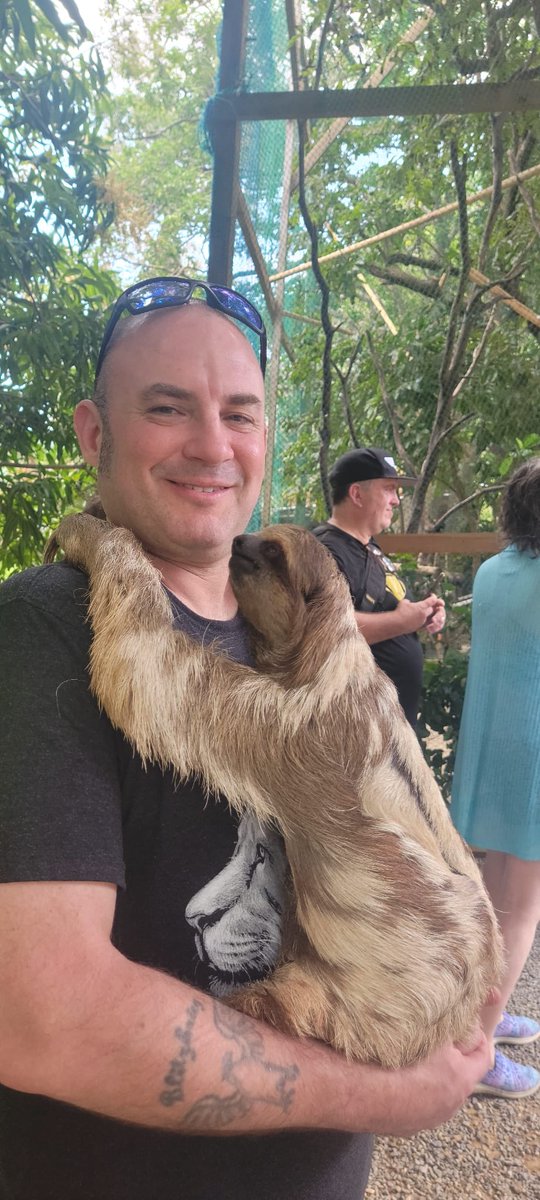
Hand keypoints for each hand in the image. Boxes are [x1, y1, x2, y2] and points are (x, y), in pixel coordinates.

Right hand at [363, 1028, 489, 1137]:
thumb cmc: (398, 1058)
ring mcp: (428, 1119)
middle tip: (440, 1039)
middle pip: (461, 1077)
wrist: (362, 1093)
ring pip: (438, 1093)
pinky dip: (412, 1092)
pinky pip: (416, 1105)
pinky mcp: (407, 1127)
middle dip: (454, 1058)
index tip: (470, 1027)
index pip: (483, 1057)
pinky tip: (396, 1078)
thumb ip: (451, 1026)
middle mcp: (450, 1105)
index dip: (479, 1039)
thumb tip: (460, 1019)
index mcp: (461, 1079)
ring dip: (432, 1077)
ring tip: (415, 1059)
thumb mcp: (431, 1030)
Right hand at [398, 595, 441, 634]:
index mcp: (421, 607)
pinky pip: (424, 623)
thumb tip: (408, 602)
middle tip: (425, 605)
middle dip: (429, 607)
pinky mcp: (419, 627)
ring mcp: (422, 622)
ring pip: (428, 617)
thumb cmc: (399, 611)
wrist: (396, 624)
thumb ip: (409, 602)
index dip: (433, 598)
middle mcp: (423, 614)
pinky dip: (421, 620)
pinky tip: (415, 619)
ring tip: (419, 613)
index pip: (432, 601)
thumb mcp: (404, 602)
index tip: (432, 596)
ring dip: (425, 615)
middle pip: (431, 610)